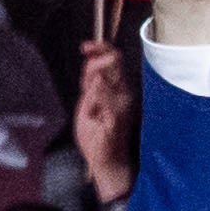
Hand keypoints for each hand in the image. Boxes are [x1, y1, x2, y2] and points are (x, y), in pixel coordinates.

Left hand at [74, 42, 138, 207]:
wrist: (107, 163)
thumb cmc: (98, 137)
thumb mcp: (88, 105)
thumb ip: (89, 86)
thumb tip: (89, 64)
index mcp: (118, 88)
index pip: (113, 57)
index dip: (99, 47)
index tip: (85, 47)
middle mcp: (125, 92)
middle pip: (114, 59)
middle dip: (93, 60)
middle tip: (84, 80)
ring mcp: (123, 104)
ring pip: (107, 74)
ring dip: (90, 82)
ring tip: (90, 105)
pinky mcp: (117, 117)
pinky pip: (106, 96)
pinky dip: (97, 91)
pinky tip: (92, 99)